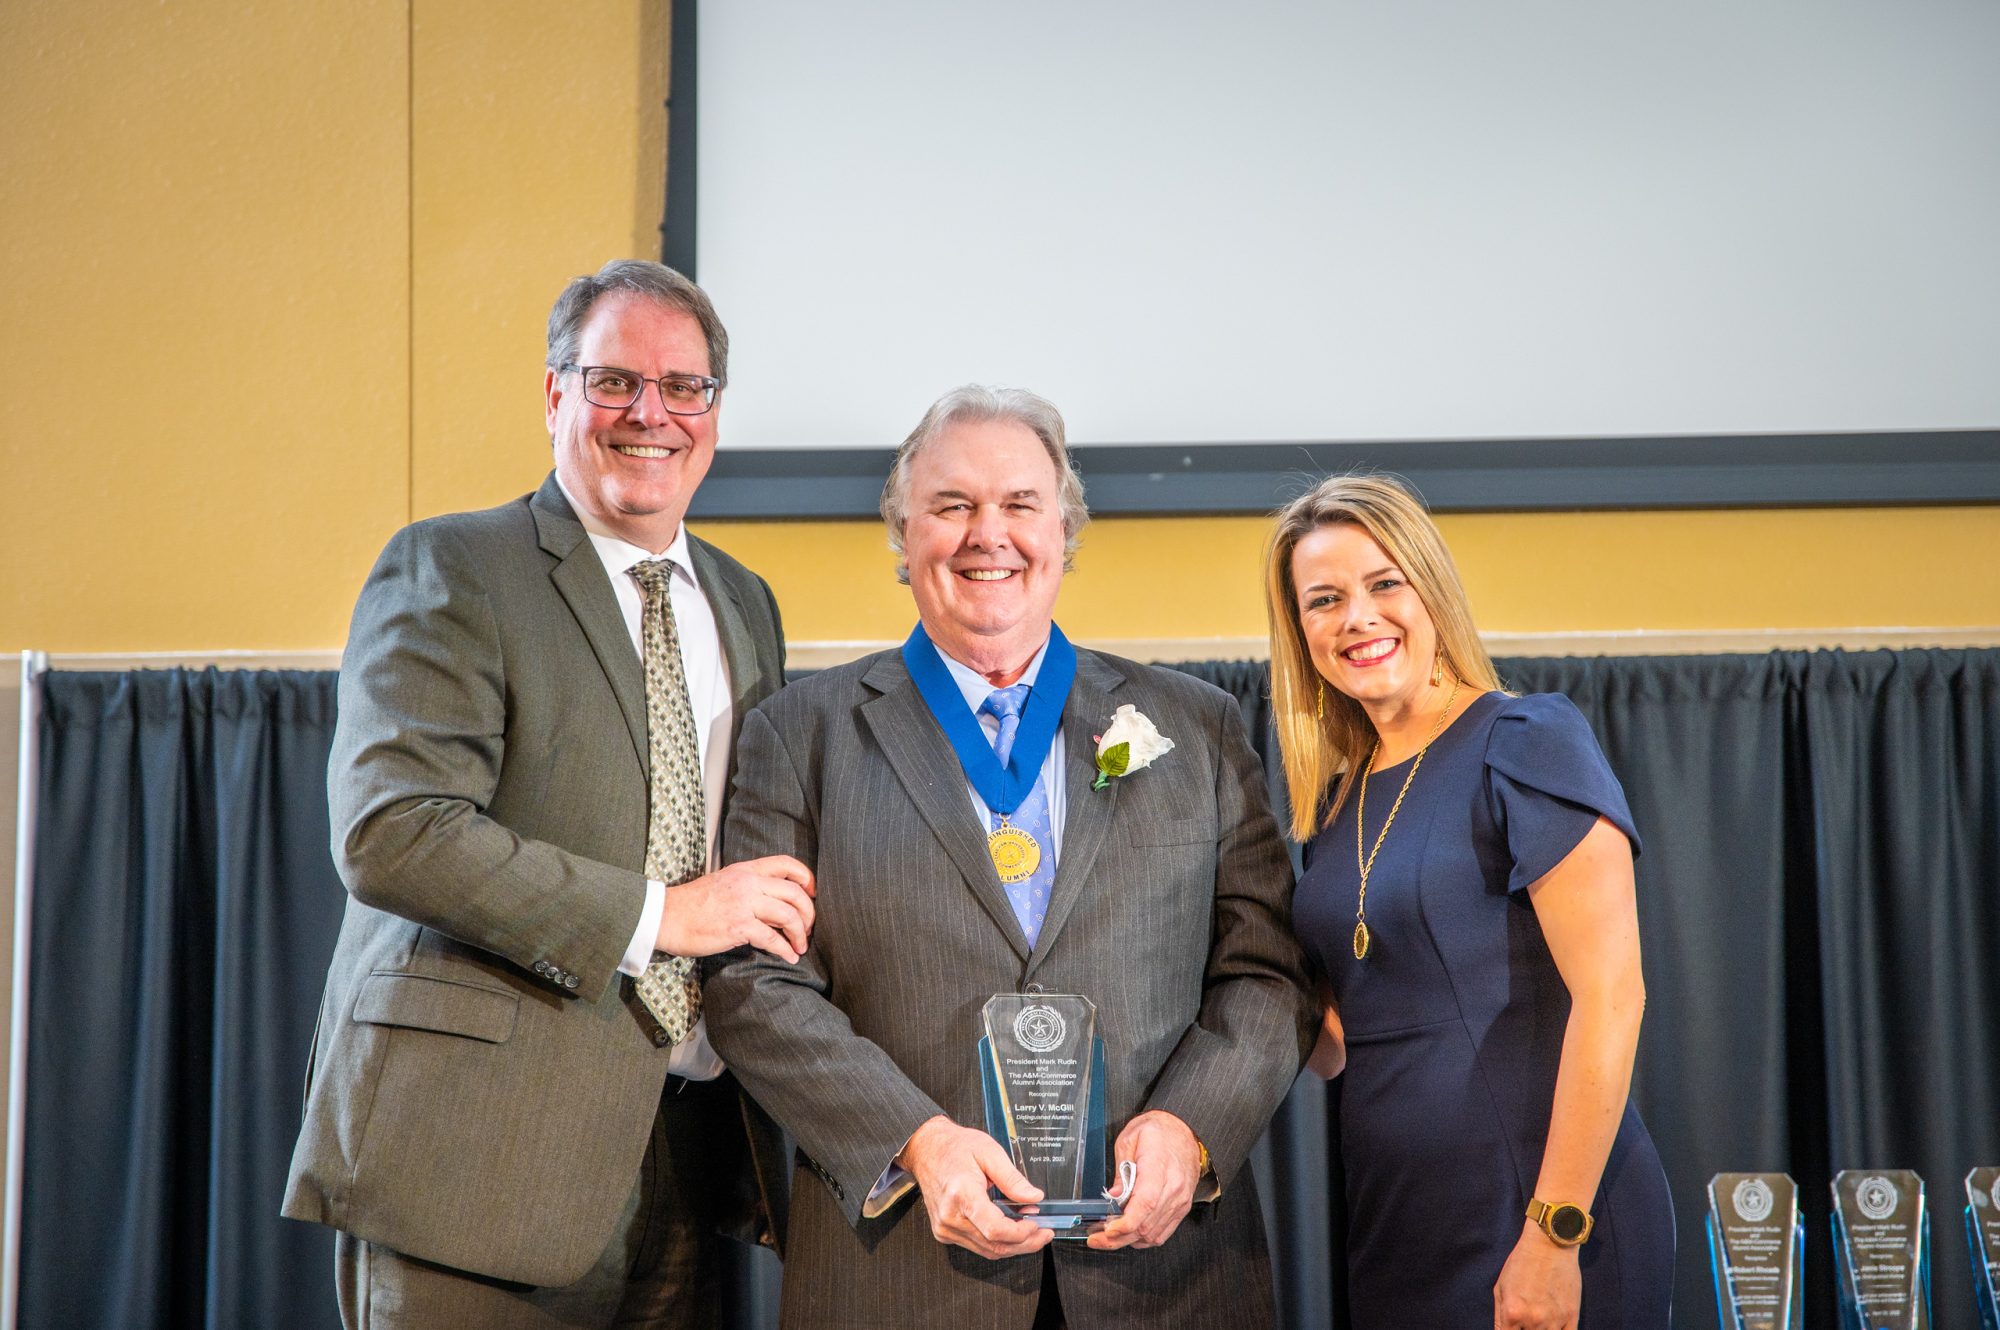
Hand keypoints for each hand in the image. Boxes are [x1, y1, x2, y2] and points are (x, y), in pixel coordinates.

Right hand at [656, 855, 815, 960]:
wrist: (666, 916)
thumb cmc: (693, 903)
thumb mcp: (725, 882)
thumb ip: (749, 885)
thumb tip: (772, 900)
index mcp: (746, 870)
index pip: (786, 863)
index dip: (806, 878)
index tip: (813, 893)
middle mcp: (749, 883)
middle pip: (795, 893)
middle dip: (809, 913)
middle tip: (809, 928)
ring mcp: (744, 904)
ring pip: (788, 915)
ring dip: (800, 933)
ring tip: (800, 946)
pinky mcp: (738, 927)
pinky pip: (772, 939)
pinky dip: (785, 950)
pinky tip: (789, 956)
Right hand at [896, 1116, 1051, 1259]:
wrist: (926, 1149)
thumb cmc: (955, 1147)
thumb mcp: (990, 1152)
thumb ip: (1013, 1178)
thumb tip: (1034, 1198)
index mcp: (961, 1194)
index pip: (995, 1229)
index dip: (1021, 1233)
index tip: (1038, 1226)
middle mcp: (950, 1216)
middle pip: (994, 1246)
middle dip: (1024, 1243)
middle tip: (1044, 1234)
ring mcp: (945, 1228)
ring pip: (986, 1251)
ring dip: (1012, 1246)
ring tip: (1032, 1232)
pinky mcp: (944, 1232)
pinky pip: (976, 1246)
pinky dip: (996, 1242)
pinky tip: (1010, 1231)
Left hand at [1086, 1110, 1202, 1250]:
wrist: (1184, 1130)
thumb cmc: (1158, 1131)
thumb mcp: (1129, 1139)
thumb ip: (1120, 1170)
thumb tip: (1114, 1197)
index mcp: (1159, 1167)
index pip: (1145, 1204)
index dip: (1125, 1223)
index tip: (1106, 1229)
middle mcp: (1173, 1188)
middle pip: (1145, 1225)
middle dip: (1117, 1238)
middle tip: (1096, 1238)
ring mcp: (1179, 1200)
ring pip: (1152, 1235)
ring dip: (1128, 1240)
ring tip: (1108, 1237)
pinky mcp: (1181, 1208)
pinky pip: (1162, 1233)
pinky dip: (1143, 1239)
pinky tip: (1129, 1234)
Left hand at [1492, 1221, 1580, 1329]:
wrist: (1550, 1245)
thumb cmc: (1522, 1262)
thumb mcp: (1500, 1287)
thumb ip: (1499, 1316)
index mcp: (1512, 1312)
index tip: (1512, 1329)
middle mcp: (1533, 1320)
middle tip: (1526, 1323)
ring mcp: (1554, 1320)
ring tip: (1538, 1323)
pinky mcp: (1571, 1317)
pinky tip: (1553, 1327)